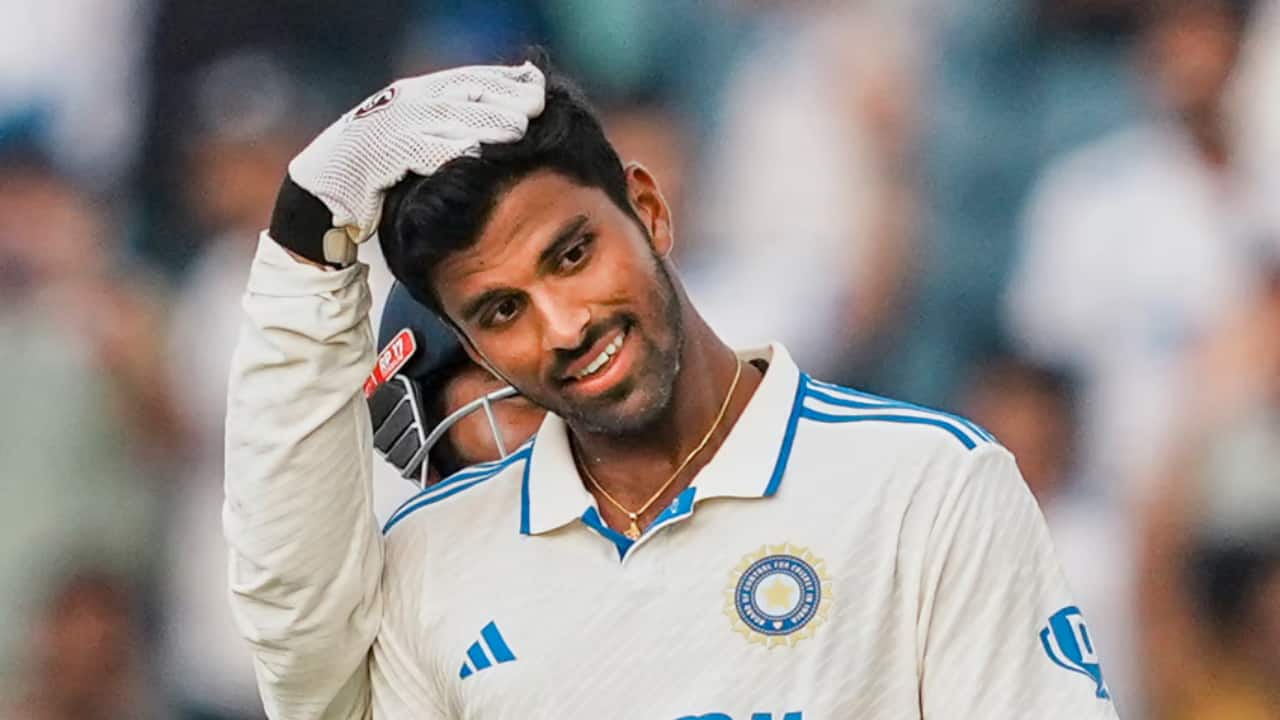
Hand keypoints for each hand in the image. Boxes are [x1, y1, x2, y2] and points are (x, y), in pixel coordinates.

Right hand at [269, 62, 544, 265]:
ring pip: (445, 118)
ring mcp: (386, 127)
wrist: (322, 199)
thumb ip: (449, 128)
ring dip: (483, 121)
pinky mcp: (375, 156)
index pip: (466, 79)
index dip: (504, 79)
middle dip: (501, 95)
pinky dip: (447, 149)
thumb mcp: (415, 143)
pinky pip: (418, 149)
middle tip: (538, 103)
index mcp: (412, 94)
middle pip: (461, 92)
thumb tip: (505, 118)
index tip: (538, 85)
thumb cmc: (377, 175)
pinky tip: (477, 154)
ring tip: (518, 128)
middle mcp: (400, 104)